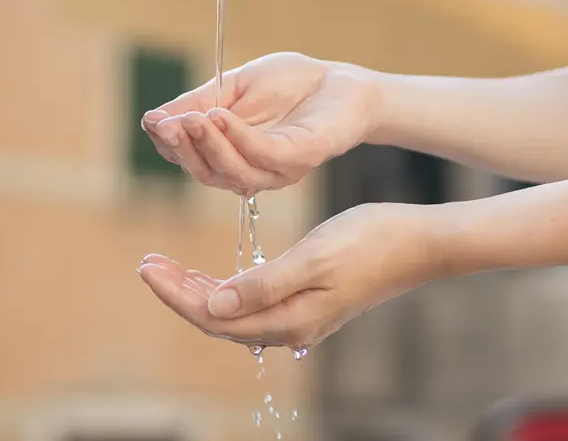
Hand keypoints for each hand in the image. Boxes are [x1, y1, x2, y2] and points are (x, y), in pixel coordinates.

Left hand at [136, 202, 443, 349]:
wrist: (420, 243)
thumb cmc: (371, 241)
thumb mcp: (313, 257)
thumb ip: (263, 284)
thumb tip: (214, 304)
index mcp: (288, 318)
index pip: (214, 315)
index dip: (176, 294)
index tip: (147, 267)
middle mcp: (290, 326)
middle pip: (218, 318)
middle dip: (179, 292)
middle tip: (147, 263)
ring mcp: (300, 316)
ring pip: (233, 312)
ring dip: (198, 290)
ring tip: (168, 267)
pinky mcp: (308, 302)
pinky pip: (252, 303)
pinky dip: (225, 288)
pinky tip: (213, 275)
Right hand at [141, 52, 378, 193]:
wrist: (341, 80)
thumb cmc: (289, 85)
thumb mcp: (233, 88)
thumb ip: (198, 103)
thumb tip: (152, 119)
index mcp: (231, 156)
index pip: (190, 159)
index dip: (168, 143)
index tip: (153, 120)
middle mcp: (251, 170)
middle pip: (206, 173)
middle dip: (183, 149)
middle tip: (166, 124)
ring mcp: (276, 170)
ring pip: (232, 172)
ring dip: (207, 145)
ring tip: (191, 118)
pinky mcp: (300, 158)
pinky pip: (263, 156)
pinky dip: (237, 137)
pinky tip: (220, 116)